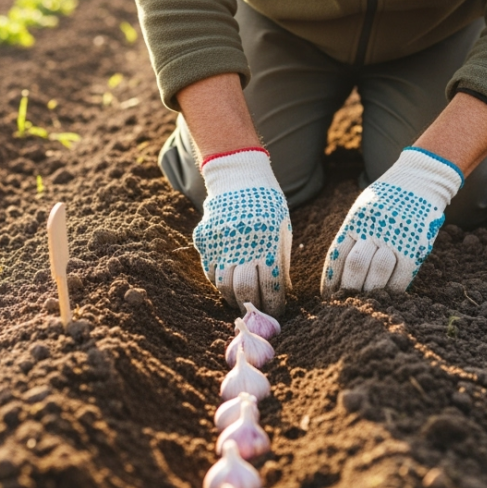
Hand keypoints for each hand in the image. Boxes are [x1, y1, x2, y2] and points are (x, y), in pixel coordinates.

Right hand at [194, 149, 291, 315]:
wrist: (238, 175)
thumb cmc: (267, 204)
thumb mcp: (283, 229)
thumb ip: (282, 260)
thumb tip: (282, 292)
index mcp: (267, 242)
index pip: (270, 285)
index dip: (274, 304)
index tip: (276, 312)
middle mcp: (242, 244)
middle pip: (243, 290)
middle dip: (252, 306)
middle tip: (257, 311)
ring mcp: (219, 242)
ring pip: (222, 285)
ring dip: (233, 298)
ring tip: (240, 300)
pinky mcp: (204, 239)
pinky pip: (209, 270)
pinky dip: (218, 281)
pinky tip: (227, 281)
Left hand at [321, 147, 461, 295]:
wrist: (420, 178)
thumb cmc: (387, 197)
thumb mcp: (362, 210)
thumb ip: (352, 235)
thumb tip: (339, 270)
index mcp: (356, 221)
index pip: (336, 256)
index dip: (330, 280)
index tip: (328, 296)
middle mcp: (373, 229)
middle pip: (355, 266)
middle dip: (348, 290)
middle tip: (344, 305)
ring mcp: (396, 238)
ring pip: (378, 272)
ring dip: (370, 292)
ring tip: (364, 305)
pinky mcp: (416, 246)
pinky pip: (402, 275)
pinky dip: (393, 290)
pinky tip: (387, 298)